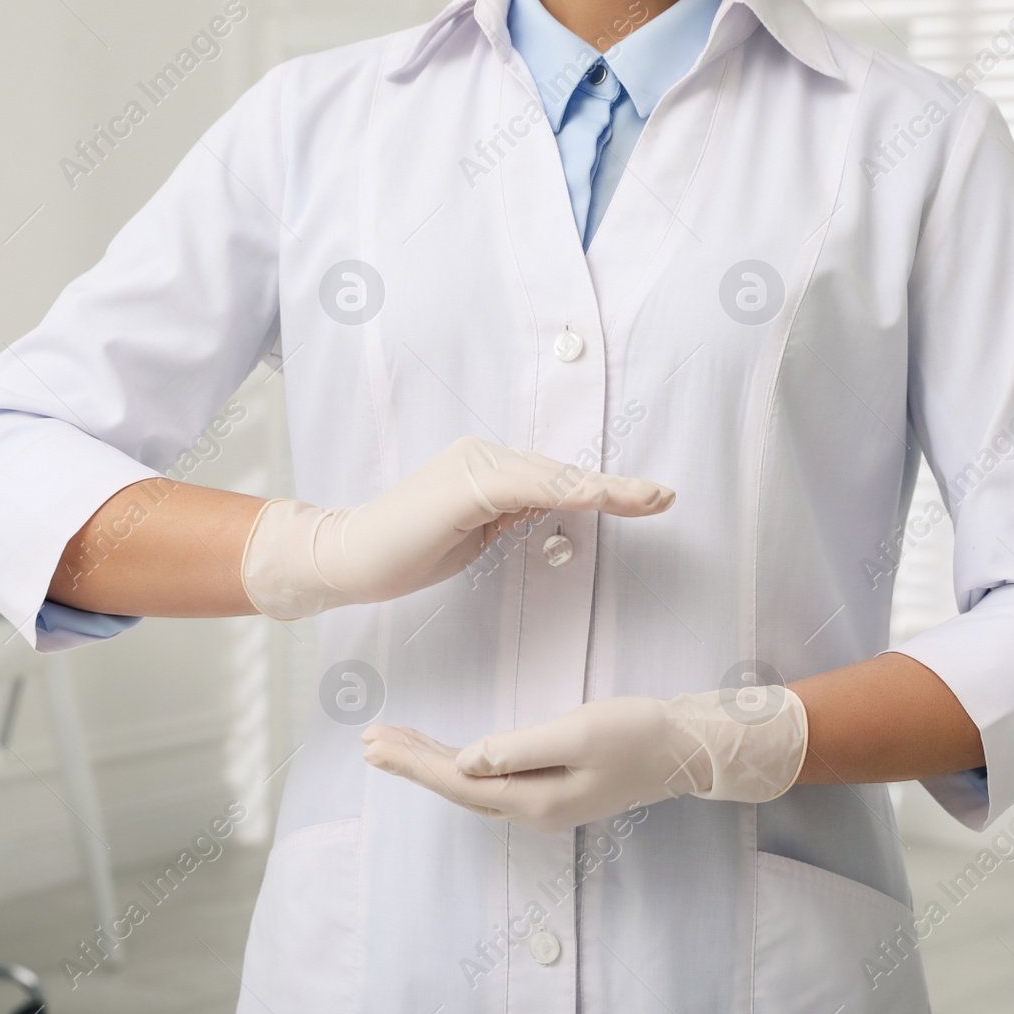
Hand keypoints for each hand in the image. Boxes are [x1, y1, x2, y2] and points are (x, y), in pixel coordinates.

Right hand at [241, 436, 673, 618]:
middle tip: (665, 497)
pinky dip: (567, 490)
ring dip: (605, 488)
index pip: (554, 479)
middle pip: (560, 474)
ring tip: (650, 499)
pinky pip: (527, 486)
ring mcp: (473, 464)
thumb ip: (510, 515)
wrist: (348, 558)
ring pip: (552, 477)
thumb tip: (552, 506)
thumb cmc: (406, 551)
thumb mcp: (475, 533)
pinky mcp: (465, 482)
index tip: (648, 498)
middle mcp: (482, 455)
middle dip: (616, 487)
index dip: (602, 488)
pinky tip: (599, 497)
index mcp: (486, 467)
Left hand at [362, 687, 808, 832]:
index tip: (375, 740)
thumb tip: (464, 759)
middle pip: (458, 786)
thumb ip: (518, 747)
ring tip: (393, 742)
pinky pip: (493, 778)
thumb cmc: (638, 732)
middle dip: (412, 763)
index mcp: (535, 800)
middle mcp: (534, 809)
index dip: (413, 763)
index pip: (457, 781)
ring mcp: (545, 801)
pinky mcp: (555, 786)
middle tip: (368, 738)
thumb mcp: (577, 732)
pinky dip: (462, 760)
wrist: (689, 746)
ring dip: (431, 761)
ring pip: (473, 783)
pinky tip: (446, 751)